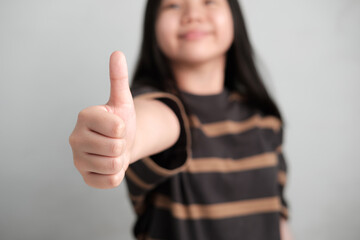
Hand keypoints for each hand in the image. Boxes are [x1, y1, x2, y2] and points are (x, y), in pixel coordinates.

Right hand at [69, 51, 135, 188]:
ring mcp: (78, 159)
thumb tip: (116, 53)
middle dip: (123, 144)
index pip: (117, 127)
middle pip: (115, 148)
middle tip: (116, 140)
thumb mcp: (123, 100)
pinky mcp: (85, 177)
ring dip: (121, 159)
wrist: (122, 143)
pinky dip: (117, 174)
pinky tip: (110, 164)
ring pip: (114, 165)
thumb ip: (118, 79)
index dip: (124, 127)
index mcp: (84, 116)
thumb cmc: (121, 120)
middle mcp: (75, 138)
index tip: (117, 125)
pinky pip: (110, 181)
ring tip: (114, 152)